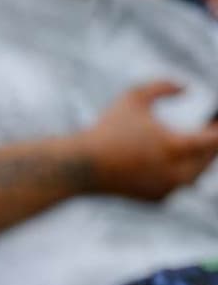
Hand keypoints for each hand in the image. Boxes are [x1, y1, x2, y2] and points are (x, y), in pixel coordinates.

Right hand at [81, 81, 217, 200]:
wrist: (79, 169)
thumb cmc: (106, 130)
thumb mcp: (134, 96)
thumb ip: (164, 86)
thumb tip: (186, 88)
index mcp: (175, 147)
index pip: (216, 139)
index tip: (216, 115)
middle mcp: (175, 173)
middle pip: (210, 158)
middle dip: (213, 142)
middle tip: (211, 125)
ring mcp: (166, 189)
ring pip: (197, 173)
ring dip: (201, 158)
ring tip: (200, 142)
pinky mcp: (156, 199)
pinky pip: (181, 184)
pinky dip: (184, 171)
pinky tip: (183, 159)